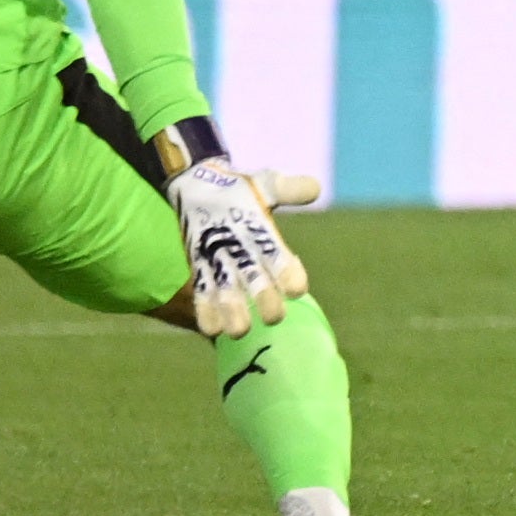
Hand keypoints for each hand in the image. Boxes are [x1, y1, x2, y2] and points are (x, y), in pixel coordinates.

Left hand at [169, 155, 308, 338]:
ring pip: (232, 298)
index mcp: (270, 244)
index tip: (297, 289)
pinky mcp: (200, 272)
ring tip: (238, 331)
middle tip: (274, 317)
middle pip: (261, 287)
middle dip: (267, 301)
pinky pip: (204, 296)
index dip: (291, 276)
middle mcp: (250, 263)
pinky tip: (210, 328)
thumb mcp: (265, 184)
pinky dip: (207, 312)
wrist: (200, 187)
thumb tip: (314, 188)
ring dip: (235, 314)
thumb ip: (288, 188)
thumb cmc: (239, 189)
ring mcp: (224, 270)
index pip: (285, 264)